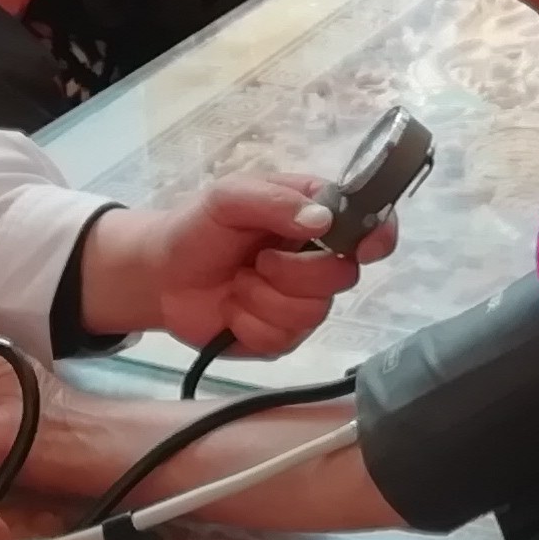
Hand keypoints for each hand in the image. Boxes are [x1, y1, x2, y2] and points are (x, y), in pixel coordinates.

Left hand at [75, 175, 397, 352]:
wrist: (160, 276)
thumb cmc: (197, 227)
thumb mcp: (228, 198)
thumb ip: (275, 202)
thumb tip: (322, 221)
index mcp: (316, 216)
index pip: (372, 225)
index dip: (378, 237)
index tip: (362, 249)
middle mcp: (319, 260)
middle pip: (343, 277)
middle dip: (293, 272)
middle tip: (258, 261)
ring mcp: (303, 303)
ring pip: (312, 314)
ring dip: (263, 299)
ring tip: (237, 283)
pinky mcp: (282, 338)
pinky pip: (283, 340)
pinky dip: (249, 324)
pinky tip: (232, 310)